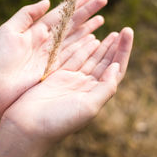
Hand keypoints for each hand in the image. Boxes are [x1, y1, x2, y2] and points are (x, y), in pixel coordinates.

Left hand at [0, 0, 106, 130]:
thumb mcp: (8, 31)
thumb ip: (27, 14)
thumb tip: (47, 1)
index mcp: (36, 30)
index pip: (60, 14)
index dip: (74, 4)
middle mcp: (47, 41)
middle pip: (71, 24)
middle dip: (87, 12)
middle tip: (103, 1)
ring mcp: (52, 56)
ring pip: (75, 38)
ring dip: (88, 28)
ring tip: (102, 19)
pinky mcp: (55, 69)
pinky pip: (73, 55)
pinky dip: (85, 47)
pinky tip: (95, 40)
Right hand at [3, 27, 132, 146]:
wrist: (28, 125)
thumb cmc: (58, 120)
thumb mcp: (88, 106)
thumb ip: (105, 87)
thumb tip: (117, 67)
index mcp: (97, 94)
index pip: (116, 69)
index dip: (123, 51)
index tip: (128, 32)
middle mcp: (87, 86)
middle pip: (105, 62)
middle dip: (115, 47)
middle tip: (124, 31)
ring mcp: (73, 80)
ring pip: (91, 58)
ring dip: (102, 46)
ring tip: (112, 34)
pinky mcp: (59, 75)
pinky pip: (74, 58)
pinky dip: (83, 48)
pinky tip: (90, 39)